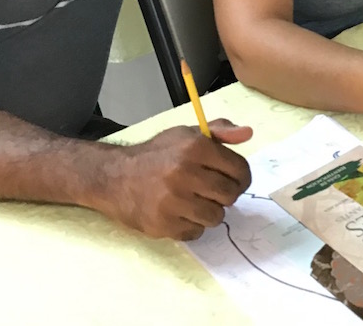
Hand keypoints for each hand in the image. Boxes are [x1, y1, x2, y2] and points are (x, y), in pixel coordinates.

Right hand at [100, 118, 252, 240]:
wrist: (115, 177)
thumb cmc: (157, 154)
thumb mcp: (187, 134)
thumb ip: (220, 131)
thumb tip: (247, 134)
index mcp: (195, 147)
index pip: (239, 170)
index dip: (241, 177)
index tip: (234, 180)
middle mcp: (184, 173)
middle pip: (230, 195)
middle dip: (225, 195)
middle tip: (212, 191)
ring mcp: (172, 201)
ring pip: (215, 217)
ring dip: (209, 212)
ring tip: (195, 202)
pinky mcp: (162, 224)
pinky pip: (196, 232)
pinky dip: (192, 226)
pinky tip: (179, 213)